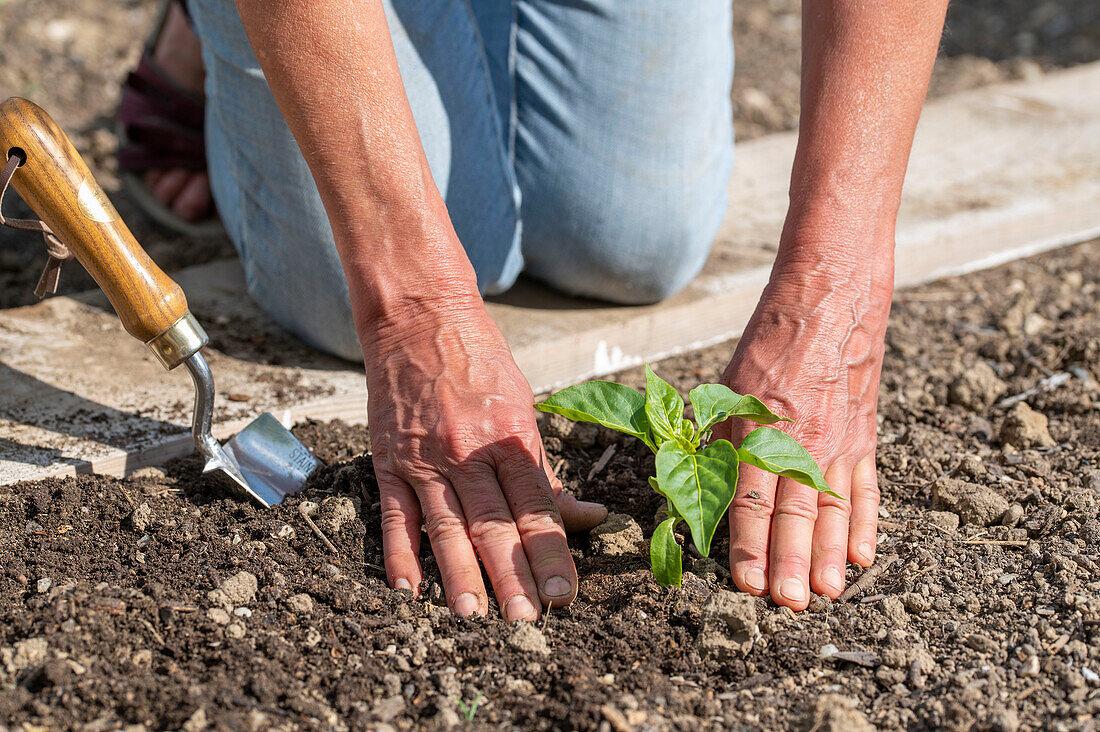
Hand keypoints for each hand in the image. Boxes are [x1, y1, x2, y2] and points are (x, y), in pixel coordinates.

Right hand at [362, 299, 605, 619]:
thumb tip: (586, 516)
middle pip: (494, 524)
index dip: (553, 554)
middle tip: (528, 620)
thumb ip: (545, 470)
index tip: (567, 595)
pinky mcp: (389, 458)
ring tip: (474, 617)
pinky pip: (395, 514)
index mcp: (510, 436)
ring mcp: (425, 457)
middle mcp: (468, 450)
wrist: (419, 314)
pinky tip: (408, 590)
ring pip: (446, 527)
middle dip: (513, 576)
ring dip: (460, 575)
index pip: (536, 508)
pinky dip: (399, 553)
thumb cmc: (480, 360)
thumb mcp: (523, 407)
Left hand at [714, 257, 891, 608]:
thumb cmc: (766, 348)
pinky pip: (867, 488)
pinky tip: (862, 556)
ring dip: (827, 555)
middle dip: (790, 562)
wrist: (827, 302)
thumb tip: (687, 487)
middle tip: (789, 603)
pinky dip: (866, 523)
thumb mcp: (724, 392)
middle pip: (795, 513)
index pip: (751, 500)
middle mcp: (801, 442)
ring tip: (825, 594)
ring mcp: (839, 442)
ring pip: (832, 509)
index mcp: (759, 430)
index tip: (748, 583)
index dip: (749, 545)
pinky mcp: (864, 437)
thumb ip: (712, 442)